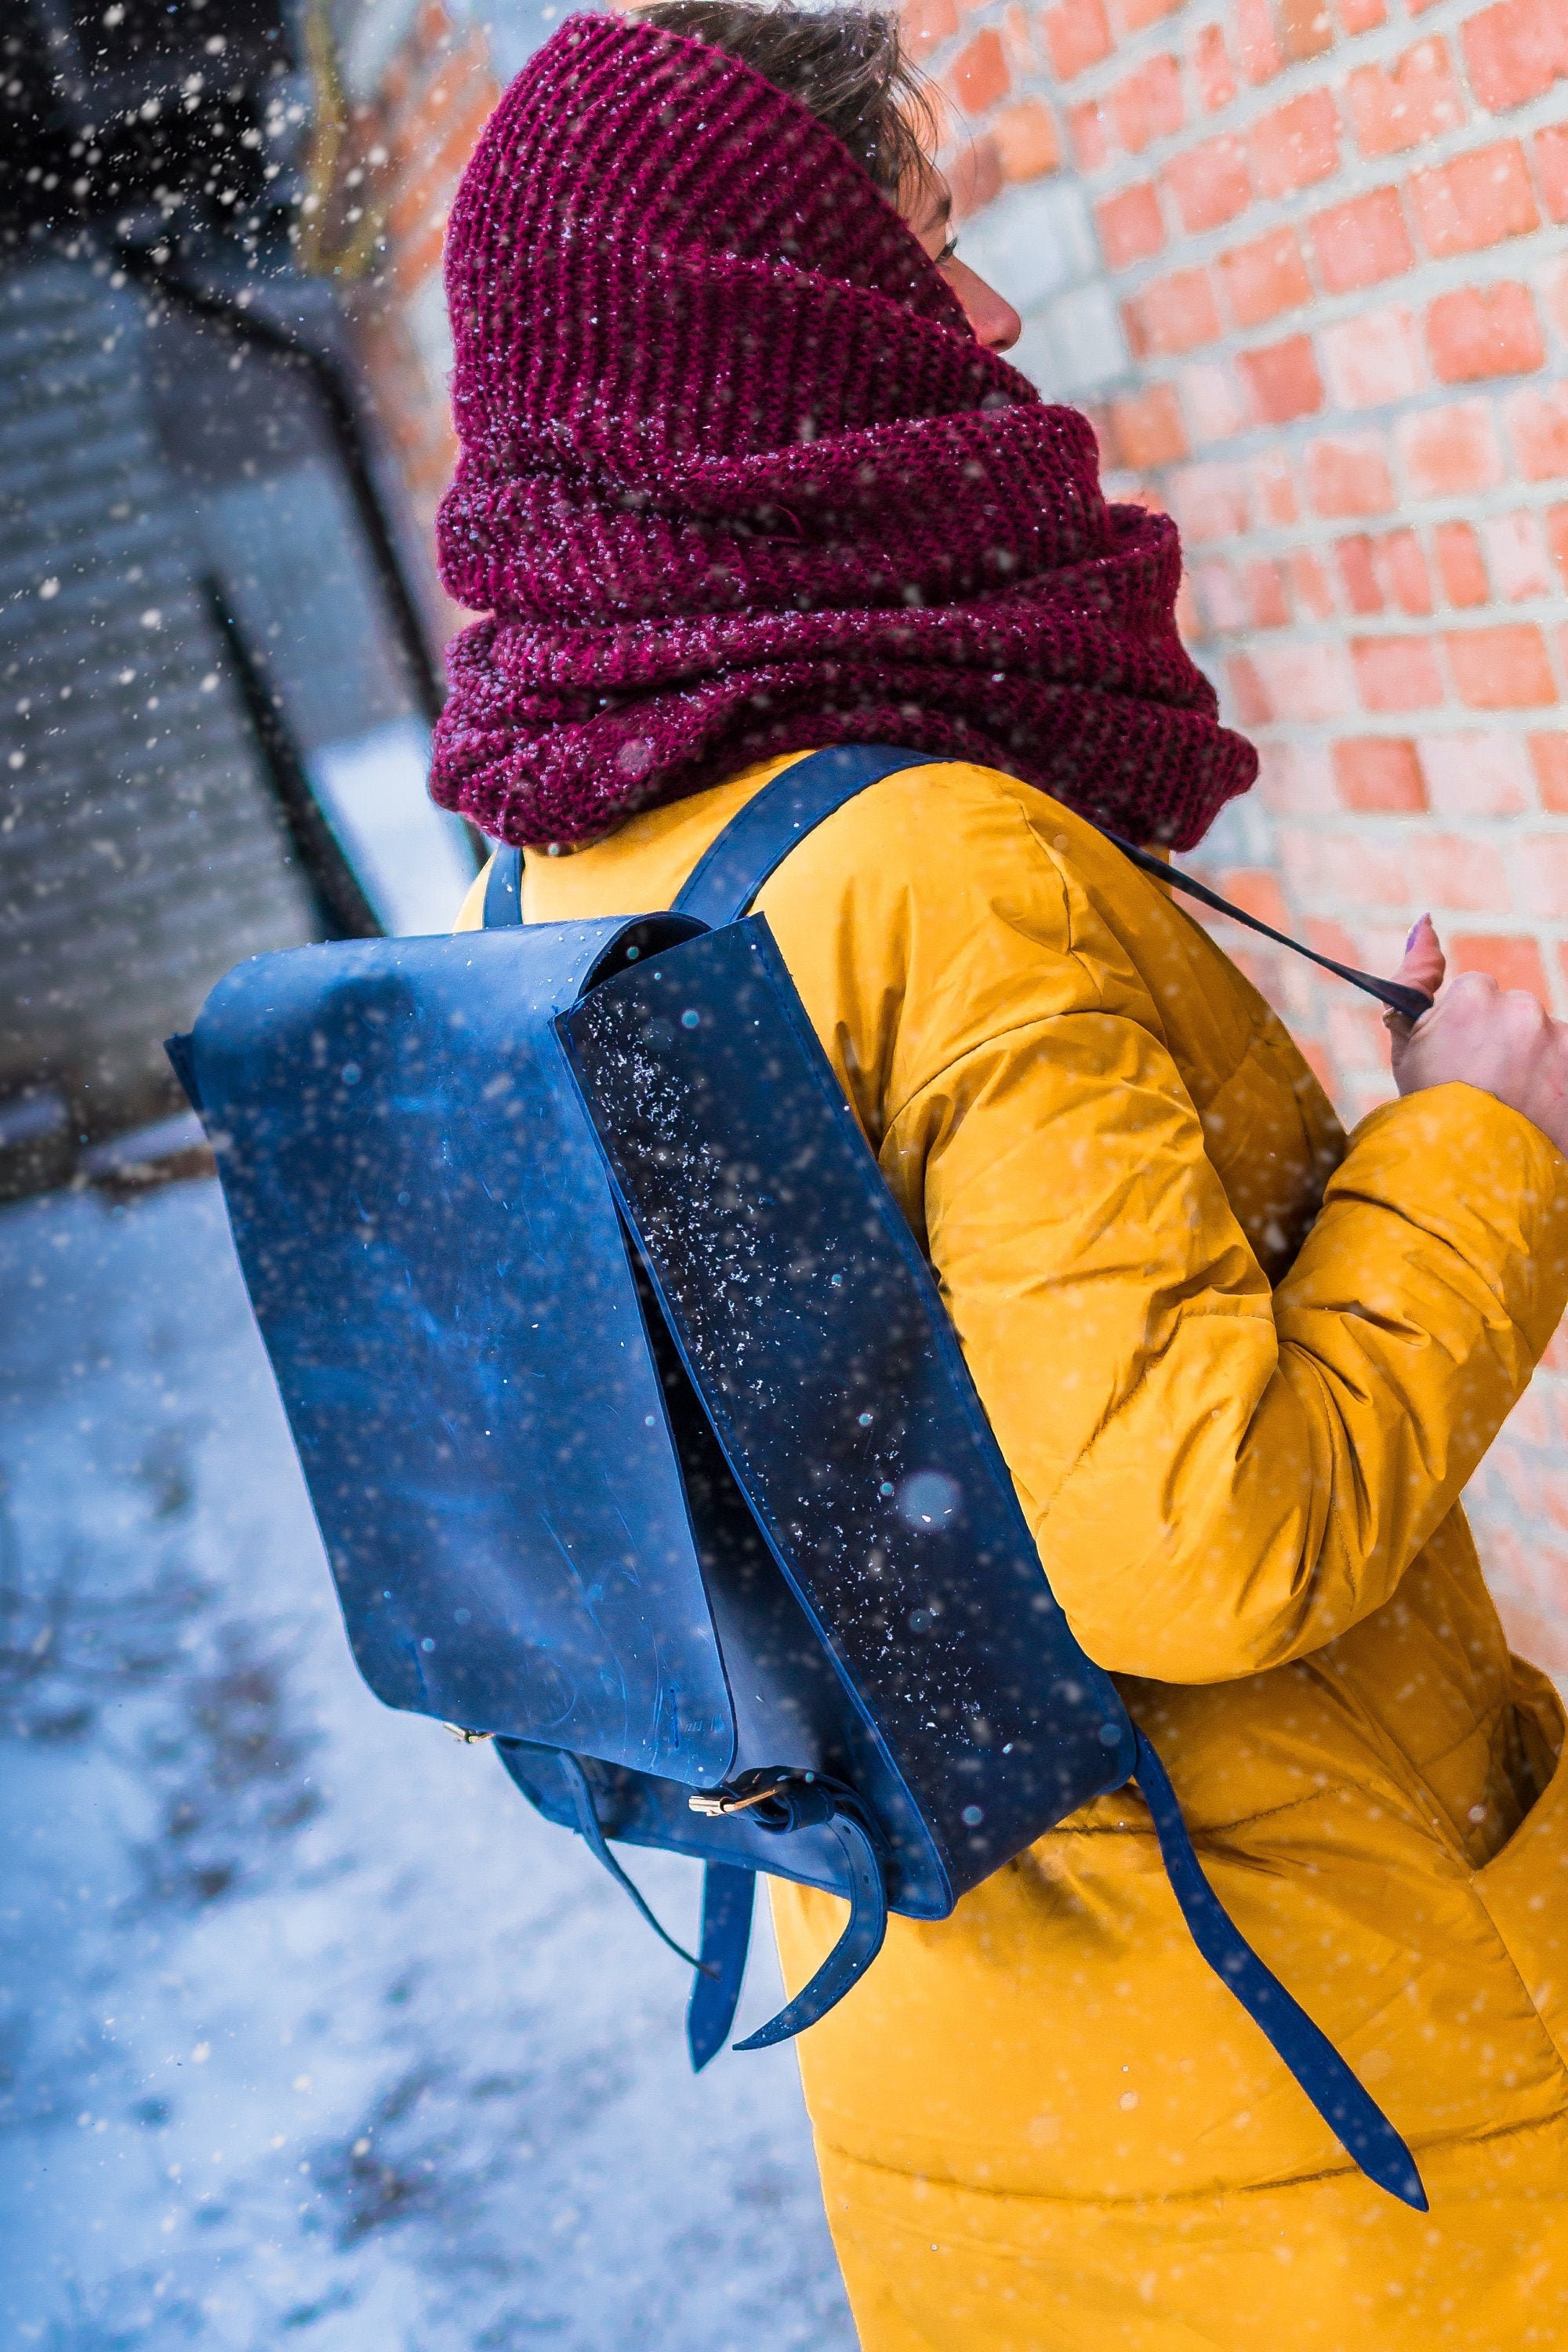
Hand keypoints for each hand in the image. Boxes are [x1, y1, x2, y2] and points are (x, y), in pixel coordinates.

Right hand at [1387, 916, 1567, 1158]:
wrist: (1468, 1171)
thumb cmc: (1428, 1109)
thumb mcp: (1407, 1046)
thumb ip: (1414, 979)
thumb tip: (1426, 922)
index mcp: (1475, 997)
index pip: (1478, 993)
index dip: (1467, 1031)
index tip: (1461, 1063)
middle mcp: (1523, 1010)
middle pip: (1516, 1016)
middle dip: (1505, 1047)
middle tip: (1486, 1091)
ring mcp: (1558, 1040)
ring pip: (1546, 1042)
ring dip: (1535, 1068)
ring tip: (1512, 1108)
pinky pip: (1565, 1065)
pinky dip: (1556, 1085)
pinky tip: (1536, 1111)